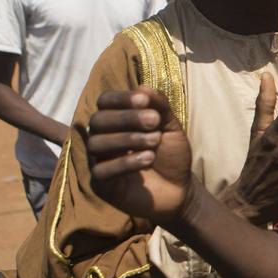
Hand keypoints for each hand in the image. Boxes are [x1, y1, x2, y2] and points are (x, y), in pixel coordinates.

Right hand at [87, 88, 193, 224]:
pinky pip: (101, 170)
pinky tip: (148, 159)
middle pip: (98, 121)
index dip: (120, 98)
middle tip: (155, 121)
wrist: (180, 190)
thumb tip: (143, 88)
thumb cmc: (171, 155)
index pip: (104, 101)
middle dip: (126, 118)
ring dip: (127, 139)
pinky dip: (125, 163)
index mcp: (116, 121)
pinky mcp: (101, 185)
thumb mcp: (171, 127)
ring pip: (96, 144)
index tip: (144, 100)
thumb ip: (160, 107)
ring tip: (155, 141)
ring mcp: (99, 161)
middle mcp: (103, 138)